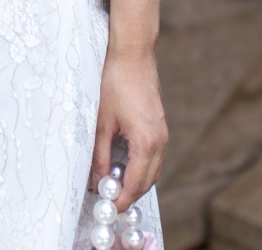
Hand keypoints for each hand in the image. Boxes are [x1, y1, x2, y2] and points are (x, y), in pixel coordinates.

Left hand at [90, 49, 168, 211]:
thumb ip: (101, 154)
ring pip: (153, 169)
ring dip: (136, 179)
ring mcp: (162, 133)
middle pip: (148, 180)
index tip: (108, 206)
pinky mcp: (160, 125)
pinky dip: (141, 165)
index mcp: (146, 142)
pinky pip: (154, 155)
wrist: (133, 55)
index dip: (122, 199)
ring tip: (112, 181)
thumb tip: (98, 179)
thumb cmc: (116, 82)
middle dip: (130, 193)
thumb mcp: (102, 121)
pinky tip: (123, 161)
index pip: (136, 184)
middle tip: (108, 197)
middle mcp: (160, 140)